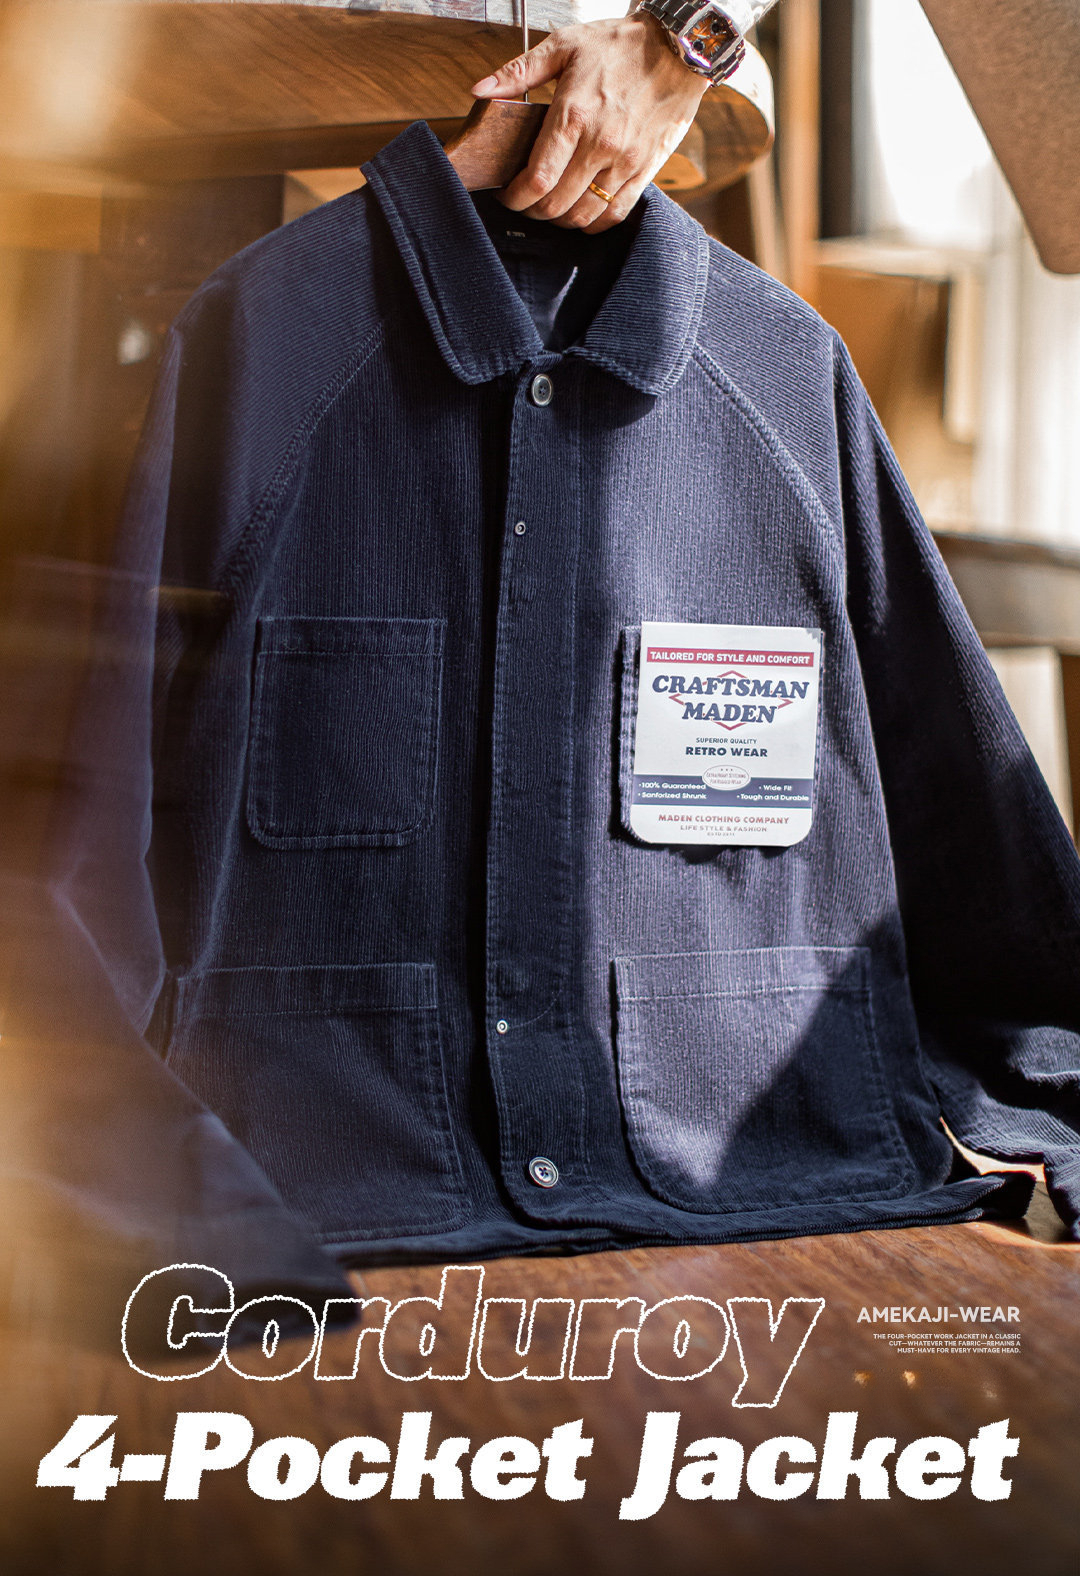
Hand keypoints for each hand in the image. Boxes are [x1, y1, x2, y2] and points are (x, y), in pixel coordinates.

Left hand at [470, 11, 708, 232]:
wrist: (677, 47)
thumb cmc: (619, 43)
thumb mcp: (564, 45)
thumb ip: (518, 72)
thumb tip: (479, 91)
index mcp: (573, 115)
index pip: (536, 178)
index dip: (515, 197)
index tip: (507, 195)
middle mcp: (599, 144)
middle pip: (555, 203)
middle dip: (532, 210)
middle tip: (525, 202)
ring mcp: (624, 161)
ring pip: (583, 215)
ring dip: (561, 220)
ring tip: (552, 207)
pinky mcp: (645, 170)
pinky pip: (615, 214)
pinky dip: (594, 224)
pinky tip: (583, 213)